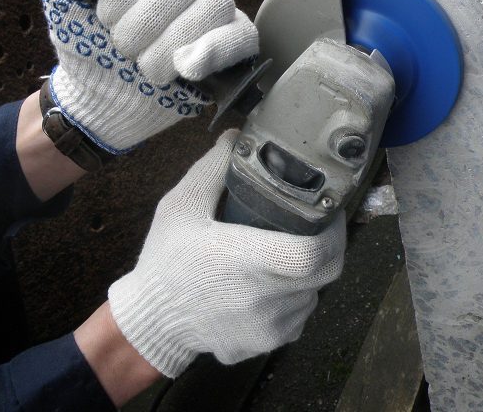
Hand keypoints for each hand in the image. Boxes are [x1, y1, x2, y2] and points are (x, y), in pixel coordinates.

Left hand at [41, 0, 257, 153]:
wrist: (102, 95)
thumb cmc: (87, 41)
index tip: (105, 19)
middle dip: (147, 21)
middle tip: (123, 49)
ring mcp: (215, 14)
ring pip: (216, 5)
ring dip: (172, 42)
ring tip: (147, 69)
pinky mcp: (232, 49)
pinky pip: (243, 37)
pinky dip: (216, 51)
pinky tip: (187, 67)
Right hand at [108, 130, 345, 377]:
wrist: (150, 319)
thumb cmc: (166, 258)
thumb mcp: (181, 205)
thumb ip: (213, 168)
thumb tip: (237, 137)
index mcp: (244, 261)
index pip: (312, 253)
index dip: (332, 231)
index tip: (328, 211)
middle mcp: (262, 300)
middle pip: (325, 272)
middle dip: (329, 245)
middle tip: (315, 225)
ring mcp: (266, 328)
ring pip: (313, 294)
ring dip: (309, 272)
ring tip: (286, 251)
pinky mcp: (264, 344)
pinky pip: (298, 316)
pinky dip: (295, 297)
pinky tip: (272, 283)